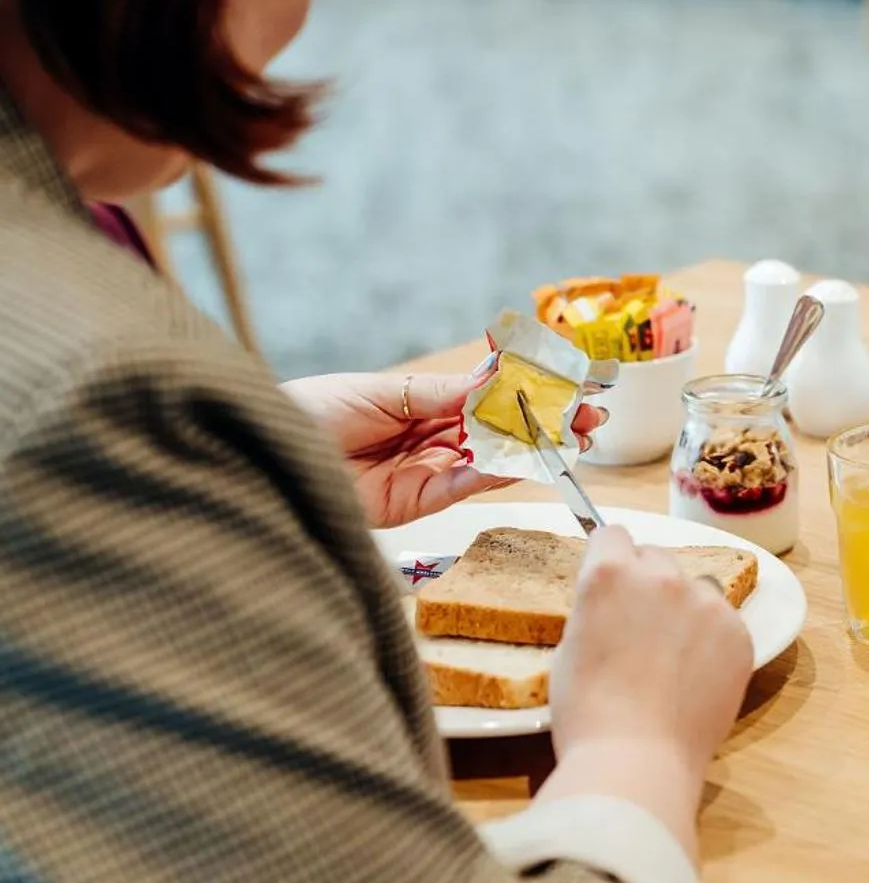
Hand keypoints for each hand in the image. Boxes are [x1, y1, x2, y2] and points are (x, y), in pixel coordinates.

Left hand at [285, 371, 603, 528]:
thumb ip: (441, 393)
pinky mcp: (415, 503)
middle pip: (500, 430)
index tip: (568, 382)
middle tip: (590, 416)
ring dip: (535, 449)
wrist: (263, 451)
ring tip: (575, 437)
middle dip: (546, 422)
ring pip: (492, 459)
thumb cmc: (309, 410)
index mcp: (421, 402)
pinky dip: (498, 474)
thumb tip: (495, 379)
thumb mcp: (382, 392)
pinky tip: (529, 459)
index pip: (488, 396)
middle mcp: (429, 437)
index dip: (530, 391)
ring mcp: (425, 471)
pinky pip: (465, 487)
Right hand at [545, 526, 754, 850]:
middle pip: (655, 556)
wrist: (637, 760)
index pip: (612, 534)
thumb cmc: (587, 712)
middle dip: (646, 581)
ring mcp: (706, 602)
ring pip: (695, 587)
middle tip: (640, 627)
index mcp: (609, 573)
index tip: (610, 581)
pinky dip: (712, 639)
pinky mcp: (740, 632)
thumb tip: (614, 606)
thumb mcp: (569, 648)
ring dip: (683, 607)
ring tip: (672, 657)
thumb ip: (597, 609)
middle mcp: (662, 576)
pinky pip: (724, 620)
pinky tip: (696, 675)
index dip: (609, 558)